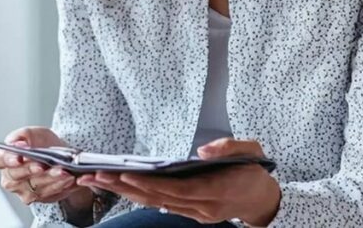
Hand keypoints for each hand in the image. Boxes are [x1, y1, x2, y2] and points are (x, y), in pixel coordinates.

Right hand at [0, 126, 88, 207]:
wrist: (62, 157)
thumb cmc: (43, 144)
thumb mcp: (34, 133)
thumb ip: (22, 135)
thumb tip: (16, 143)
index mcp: (4, 159)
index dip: (6, 159)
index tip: (19, 157)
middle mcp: (10, 178)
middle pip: (16, 176)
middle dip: (30, 170)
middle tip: (42, 165)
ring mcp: (23, 191)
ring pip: (34, 187)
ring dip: (49, 179)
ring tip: (61, 171)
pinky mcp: (39, 198)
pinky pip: (48, 193)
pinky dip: (59, 185)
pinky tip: (67, 178)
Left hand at [76, 138, 280, 225]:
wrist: (265, 200)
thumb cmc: (255, 171)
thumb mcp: (251, 151)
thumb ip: (229, 148)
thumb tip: (202, 150)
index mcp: (216, 190)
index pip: (177, 189)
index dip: (151, 185)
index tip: (126, 176)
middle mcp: (203, 206)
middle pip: (159, 199)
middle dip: (126, 188)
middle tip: (97, 176)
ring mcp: (197, 213)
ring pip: (156, 204)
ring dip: (126, 193)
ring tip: (98, 181)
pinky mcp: (192, 213)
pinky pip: (161, 205)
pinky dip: (139, 196)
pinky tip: (120, 188)